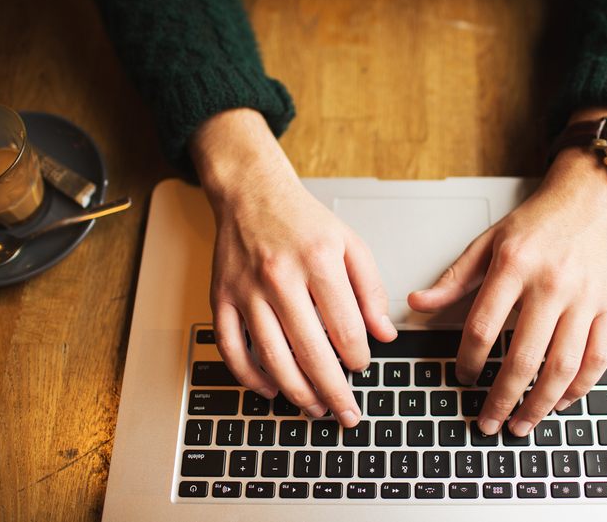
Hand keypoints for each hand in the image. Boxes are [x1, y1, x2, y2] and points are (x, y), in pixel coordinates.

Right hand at [189, 108, 395, 427]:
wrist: (251, 192)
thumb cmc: (303, 221)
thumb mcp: (350, 244)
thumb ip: (372, 289)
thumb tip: (384, 333)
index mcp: (319, 262)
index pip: (346, 329)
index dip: (359, 358)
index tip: (362, 367)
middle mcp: (281, 278)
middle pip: (311, 352)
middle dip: (333, 392)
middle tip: (346, 413)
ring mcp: (247, 291)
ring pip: (273, 358)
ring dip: (296, 393)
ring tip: (314, 408)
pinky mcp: (222, 298)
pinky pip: (232, 349)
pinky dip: (250, 377)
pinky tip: (270, 389)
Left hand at [409, 124, 606, 436]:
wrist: (592, 196)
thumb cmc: (540, 220)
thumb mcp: (489, 241)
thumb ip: (454, 278)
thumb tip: (417, 302)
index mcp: (515, 265)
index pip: (484, 327)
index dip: (469, 361)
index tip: (462, 378)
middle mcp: (552, 283)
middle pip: (523, 357)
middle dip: (502, 398)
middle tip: (488, 422)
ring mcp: (586, 298)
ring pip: (563, 366)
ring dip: (540, 404)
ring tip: (522, 423)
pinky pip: (598, 358)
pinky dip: (579, 387)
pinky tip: (561, 401)